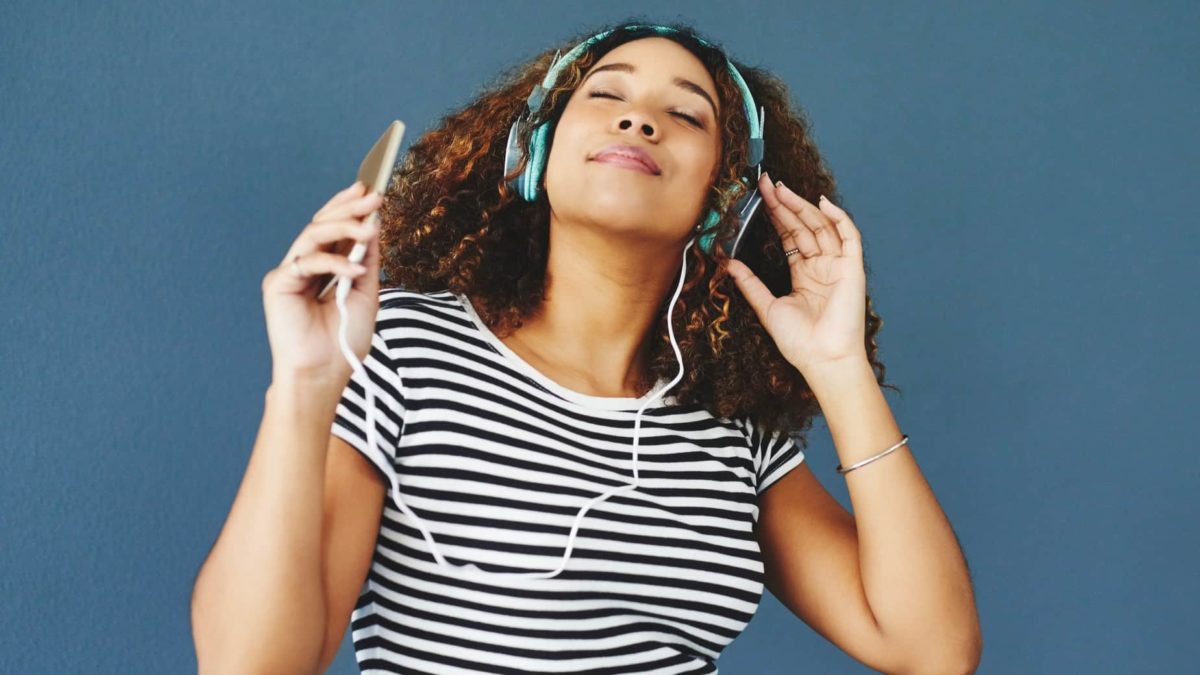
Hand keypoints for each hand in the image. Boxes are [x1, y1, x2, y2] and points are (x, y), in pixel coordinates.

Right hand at [261, 180, 383, 389]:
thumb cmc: (343, 339)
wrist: (324, 373)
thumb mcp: (366, 293)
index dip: (350, 208)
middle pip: (322, 224)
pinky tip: (355, 270)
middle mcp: (304, 265)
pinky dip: (334, 262)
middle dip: (348, 208)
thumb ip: (367, 260)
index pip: (335, 229)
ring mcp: (289, 273)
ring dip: (344, 226)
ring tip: (370, 227)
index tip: (371, 191)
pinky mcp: (278, 283)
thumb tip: (374, 225)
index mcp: (324, 267)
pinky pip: (307, 261)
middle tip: (373, 196)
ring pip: (314, 235)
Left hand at [722, 172, 867, 374]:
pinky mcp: (852, 268)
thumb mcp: (766, 307)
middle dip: (785, 204)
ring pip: (822, 226)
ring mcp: (838, 266)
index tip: (759, 197)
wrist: (822, 359)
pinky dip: (838, 218)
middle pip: (803, 226)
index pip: (789, 236)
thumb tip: (727, 263)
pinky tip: (822, 203)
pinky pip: (849, 236)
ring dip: (803, 206)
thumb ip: (749, 283)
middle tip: (766, 183)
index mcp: (803, 275)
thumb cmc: (799, 342)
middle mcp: (821, 266)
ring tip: (782, 188)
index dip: (776, 215)